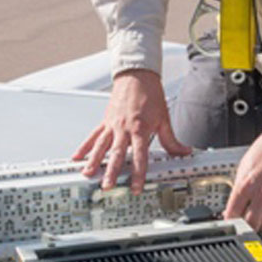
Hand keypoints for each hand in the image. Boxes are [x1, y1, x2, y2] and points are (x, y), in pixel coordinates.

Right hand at [73, 69, 190, 191]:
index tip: (136, 187)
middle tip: (107, 185)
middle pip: (116, 154)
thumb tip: (183, 151)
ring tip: (88, 173)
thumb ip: (171, 140)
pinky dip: (84, 147)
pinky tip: (77, 157)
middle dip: (111, 172)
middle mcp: (124, 128)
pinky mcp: (105, 121)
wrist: (137, 75)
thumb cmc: (149, 94)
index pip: (139, 157)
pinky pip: (93, 136)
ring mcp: (112, 125)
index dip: (138, 174)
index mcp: (140, 129)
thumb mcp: (164, 118)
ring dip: (93, 161)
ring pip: (101, 146)